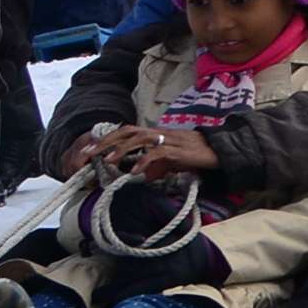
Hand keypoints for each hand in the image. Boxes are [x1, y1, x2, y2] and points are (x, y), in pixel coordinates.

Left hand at [87, 124, 216, 179]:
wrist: (219, 152)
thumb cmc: (195, 155)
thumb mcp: (170, 161)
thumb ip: (154, 165)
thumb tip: (141, 176)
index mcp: (155, 134)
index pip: (126, 132)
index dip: (106, 139)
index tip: (89, 150)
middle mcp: (159, 134)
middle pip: (127, 131)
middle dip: (106, 142)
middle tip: (88, 154)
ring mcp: (168, 140)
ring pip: (140, 138)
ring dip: (121, 149)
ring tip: (107, 161)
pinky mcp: (178, 150)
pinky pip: (157, 153)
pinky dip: (144, 161)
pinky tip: (134, 172)